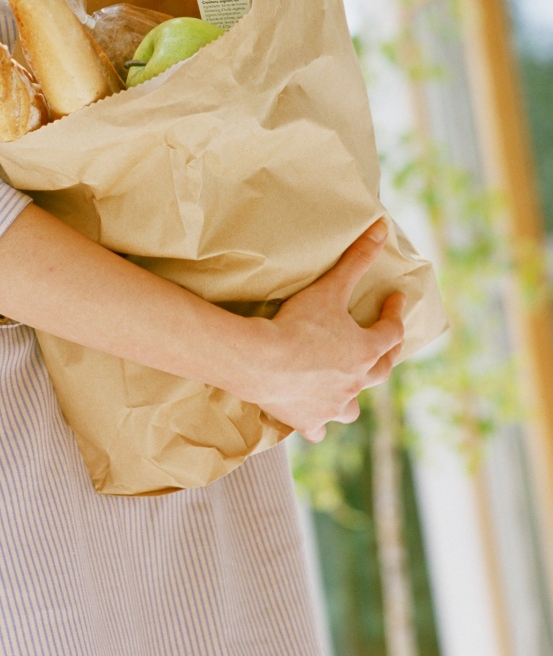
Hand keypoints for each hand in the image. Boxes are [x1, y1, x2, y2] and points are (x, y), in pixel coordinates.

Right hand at [239, 220, 404, 442]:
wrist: (261, 362)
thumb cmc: (298, 325)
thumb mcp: (330, 287)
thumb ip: (357, 258)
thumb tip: (382, 227)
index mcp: (366, 352)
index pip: (391, 332)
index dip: (394, 313)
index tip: (394, 298)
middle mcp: (356, 383)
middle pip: (380, 372)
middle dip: (383, 356)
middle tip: (381, 344)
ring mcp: (332, 406)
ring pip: (352, 408)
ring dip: (352, 397)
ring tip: (347, 388)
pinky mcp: (307, 421)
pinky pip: (318, 429)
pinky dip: (317, 423)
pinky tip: (314, 420)